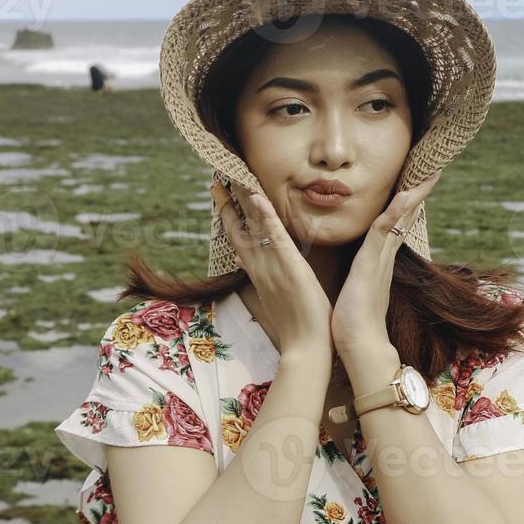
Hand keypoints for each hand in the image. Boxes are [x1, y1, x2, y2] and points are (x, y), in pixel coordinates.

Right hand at [210, 177, 331, 357]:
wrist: (307, 347)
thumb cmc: (300, 328)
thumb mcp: (283, 301)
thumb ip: (276, 284)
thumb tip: (275, 276)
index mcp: (260, 275)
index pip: (240, 242)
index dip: (230, 220)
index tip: (222, 200)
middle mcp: (260, 268)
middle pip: (237, 230)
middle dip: (226, 205)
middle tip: (217, 180)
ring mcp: (271, 265)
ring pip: (251, 228)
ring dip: (241, 201)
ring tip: (231, 176)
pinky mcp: (288, 265)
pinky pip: (274, 235)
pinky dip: (264, 214)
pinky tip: (256, 196)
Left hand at [330, 169, 442, 353]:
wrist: (359, 347)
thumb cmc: (353, 326)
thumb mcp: (356, 293)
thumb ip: (360, 281)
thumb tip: (357, 278)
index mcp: (379, 263)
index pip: (395, 227)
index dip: (405, 206)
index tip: (415, 185)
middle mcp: (385, 259)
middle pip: (405, 219)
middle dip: (418, 194)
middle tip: (434, 170)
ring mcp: (380, 261)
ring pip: (399, 220)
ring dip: (413, 196)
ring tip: (429, 174)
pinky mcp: (371, 266)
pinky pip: (384, 233)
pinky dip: (396, 214)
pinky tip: (405, 196)